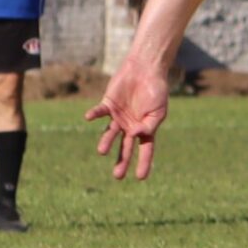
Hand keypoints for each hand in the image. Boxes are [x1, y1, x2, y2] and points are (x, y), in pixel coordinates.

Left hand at [87, 55, 172, 178]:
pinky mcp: (108, 105)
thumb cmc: (156, 90)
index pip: (145, 149)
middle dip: (122, 161)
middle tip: (117, 176)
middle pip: (125, 147)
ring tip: (102, 151)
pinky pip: (99, 112)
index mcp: (145, 129)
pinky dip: (94, 114)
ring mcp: (118, 117)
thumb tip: (135, 136)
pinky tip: (88, 118)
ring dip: (106, 142)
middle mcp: (130, 126)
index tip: (140, 177)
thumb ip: (149, 126)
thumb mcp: (158, 111)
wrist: (146, 70)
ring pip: (110, 133)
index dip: (143, 163)